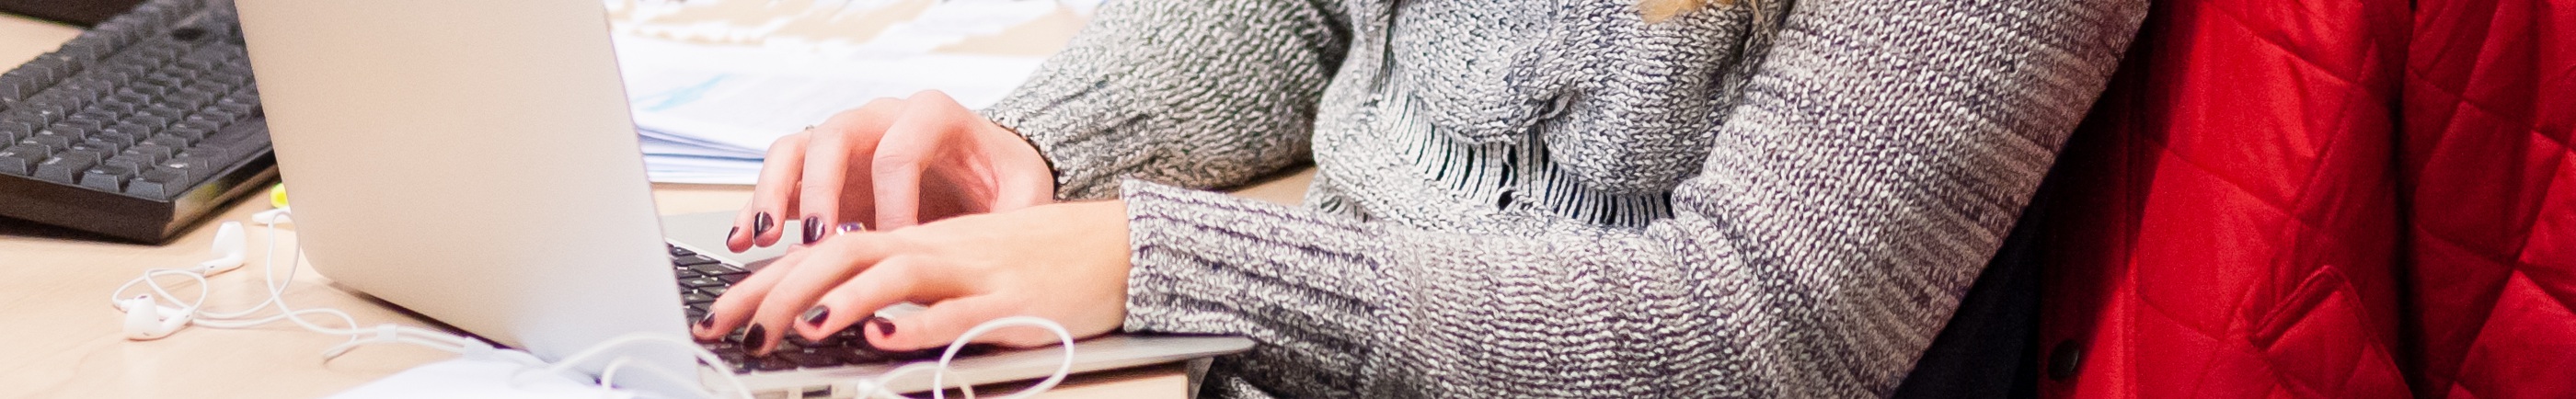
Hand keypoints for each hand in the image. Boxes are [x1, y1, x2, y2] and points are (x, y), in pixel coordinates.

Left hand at [694, 200, 1133, 354]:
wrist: (1115, 246)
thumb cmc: (1033, 262)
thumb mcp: (956, 268)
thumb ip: (901, 290)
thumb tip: (841, 323)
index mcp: (914, 239)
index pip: (823, 256)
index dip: (765, 285)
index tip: (720, 317)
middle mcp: (934, 248)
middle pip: (842, 258)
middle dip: (781, 295)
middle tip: (737, 332)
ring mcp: (971, 271)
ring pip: (894, 273)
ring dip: (844, 301)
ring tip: (803, 328)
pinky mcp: (1010, 299)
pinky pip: (958, 310)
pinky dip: (919, 323)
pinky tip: (885, 337)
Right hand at [727, 90, 1055, 251]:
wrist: (988, 171)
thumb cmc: (1003, 177)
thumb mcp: (1024, 191)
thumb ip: (1013, 214)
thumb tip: (996, 248)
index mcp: (931, 114)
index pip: (900, 150)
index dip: (895, 203)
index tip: (898, 248)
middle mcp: (880, 118)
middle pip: (833, 137)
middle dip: (822, 191)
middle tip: (821, 241)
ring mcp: (847, 143)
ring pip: (794, 150)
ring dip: (773, 193)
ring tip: (763, 238)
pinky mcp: (823, 172)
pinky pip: (780, 179)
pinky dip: (758, 207)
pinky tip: (744, 241)